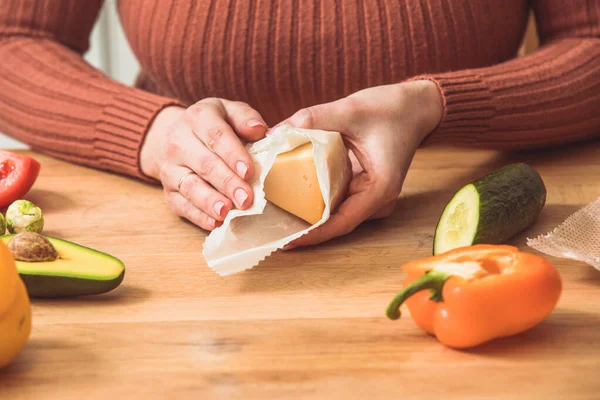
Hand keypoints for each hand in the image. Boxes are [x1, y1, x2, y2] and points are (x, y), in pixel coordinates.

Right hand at [140, 98, 267, 229]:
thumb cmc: (215, 126)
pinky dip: (198, 216)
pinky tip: (215, 223)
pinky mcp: (168, 191)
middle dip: (227, 183)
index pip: (216, 136)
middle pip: (205, 164)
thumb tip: (260, 130)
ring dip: (210, 201)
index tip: (249, 171)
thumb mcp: (230, 112)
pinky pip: (181, 205)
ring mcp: (170, 168)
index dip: (233, 154)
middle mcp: (178, 141)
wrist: (178, 136)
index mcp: (198, 117)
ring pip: (190, 186)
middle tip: (246, 199)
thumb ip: (246, 118)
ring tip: (227, 211)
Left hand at [280, 80, 442, 247]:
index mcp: (380, 188)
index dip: (312, 235)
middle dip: (303, 228)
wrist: (415, 107)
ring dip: (307, 216)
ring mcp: (371, 197)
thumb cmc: (391, 108)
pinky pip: (337, 200)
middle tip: (270, 229)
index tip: (286, 242)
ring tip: (275, 218)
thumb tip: (273, 133)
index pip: (342, 222)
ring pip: (335, 214)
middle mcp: (377, 200)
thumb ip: (313, 119)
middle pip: (336, 222)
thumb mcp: (350, 109)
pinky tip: (291, 197)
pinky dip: (315, 201)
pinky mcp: (363, 189)